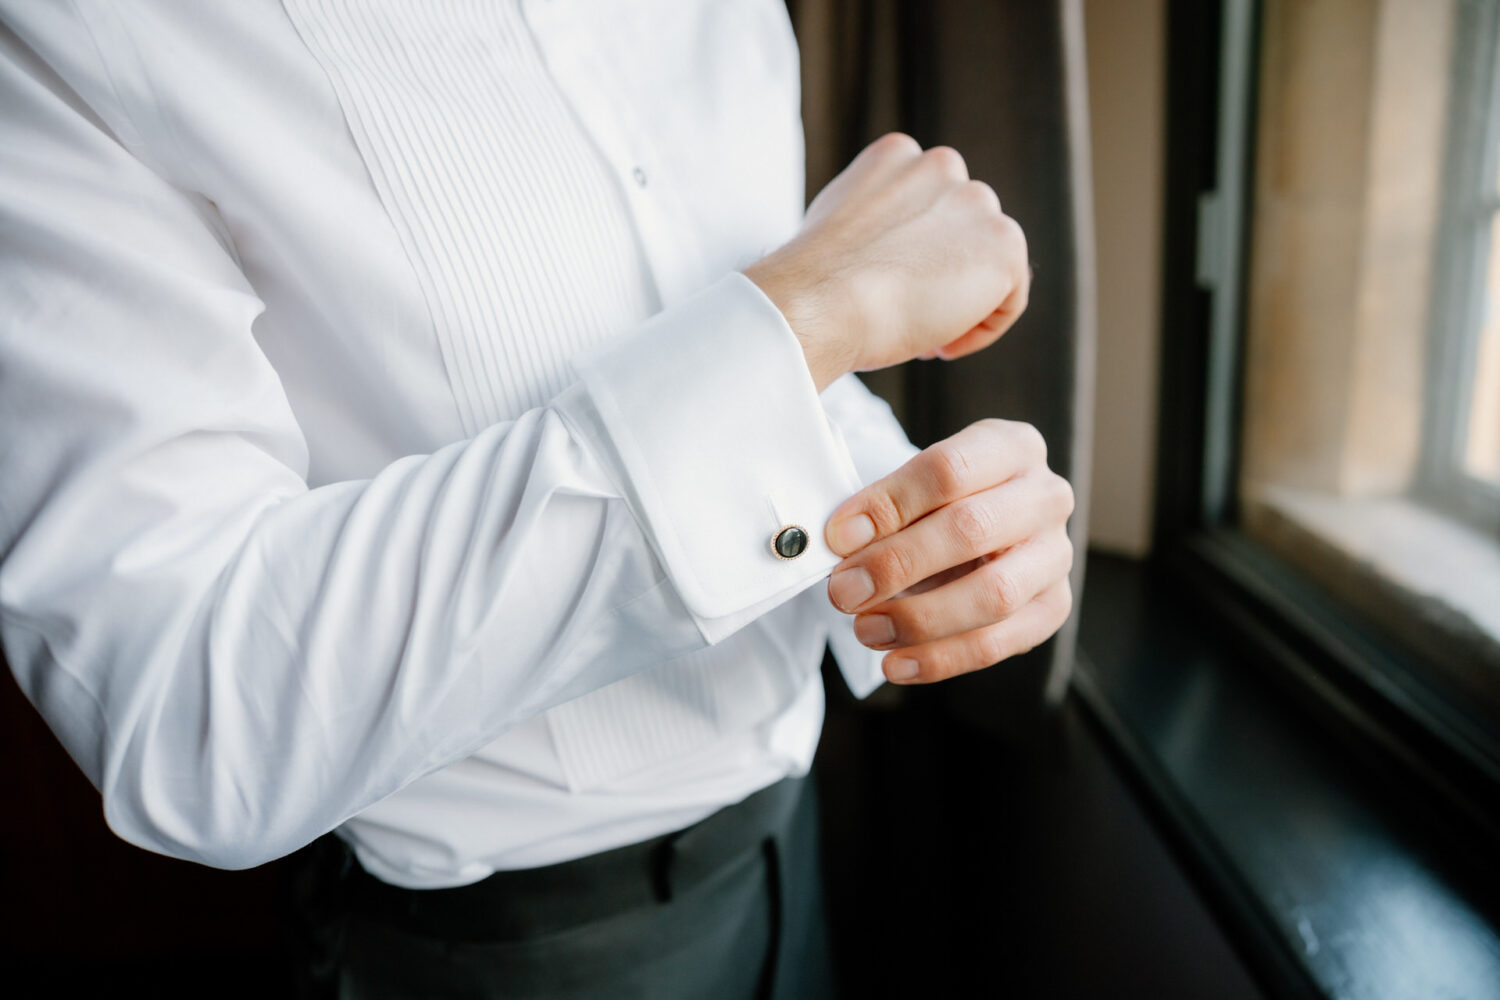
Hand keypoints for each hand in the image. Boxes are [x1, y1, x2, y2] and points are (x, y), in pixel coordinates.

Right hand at [744, 133, 1029, 390]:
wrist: (818, 303)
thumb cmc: (815, 285)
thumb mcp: (838, 231)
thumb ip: (877, 221)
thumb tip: (890, 247)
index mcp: (897, 155)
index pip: (929, 207)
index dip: (912, 258)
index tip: (887, 291)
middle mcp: (942, 165)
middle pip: (963, 233)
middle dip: (941, 279)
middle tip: (905, 319)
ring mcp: (977, 202)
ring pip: (988, 266)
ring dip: (961, 304)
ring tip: (921, 335)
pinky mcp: (1003, 246)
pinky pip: (1010, 299)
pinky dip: (979, 331)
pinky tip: (940, 346)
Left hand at [823, 419, 1074, 683]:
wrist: (979, 528)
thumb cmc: (937, 503)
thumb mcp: (912, 487)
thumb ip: (883, 508)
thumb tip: (843, 542)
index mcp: (1012, 447)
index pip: (948, 471)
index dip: (889, 504)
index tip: (839, 536)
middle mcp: (1046, 496)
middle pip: (972, 530)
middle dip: (898, 564)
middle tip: (844, 589)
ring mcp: (1056, 555)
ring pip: (994, 595)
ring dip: (920, 619)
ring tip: (866, 628)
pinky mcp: (1053, 607)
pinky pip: (999, 643)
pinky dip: (941, 659)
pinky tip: (897, 663)